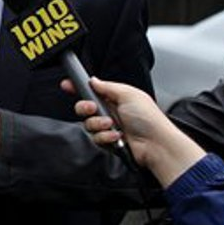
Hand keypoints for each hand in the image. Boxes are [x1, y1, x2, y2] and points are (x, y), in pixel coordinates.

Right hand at [68, 78, 203, 186]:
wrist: (156, 144)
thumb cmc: (149, 118)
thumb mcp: (128, 94)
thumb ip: (107, 86)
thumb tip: (93, 80)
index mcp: (115, 97)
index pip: (91, 90)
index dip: (78, 88)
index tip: (67, 85)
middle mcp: (110, 111)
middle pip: (84, 108)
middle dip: (85, 108)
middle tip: (93, 109)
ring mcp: (108, 127)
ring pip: (88, 124)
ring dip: (98, 124)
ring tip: (112, 125)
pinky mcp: (108, 141)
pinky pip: (96, 138)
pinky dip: (105, 137)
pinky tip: (117, 136)